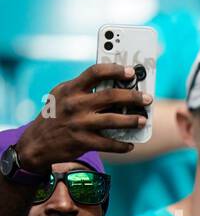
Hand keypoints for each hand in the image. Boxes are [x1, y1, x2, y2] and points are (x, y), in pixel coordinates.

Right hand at [14, 63, 150, 167]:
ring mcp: (78, 123)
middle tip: (147, 99)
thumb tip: (116, 86)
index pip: (95, 72)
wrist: (36, 142)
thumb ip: (84, 90)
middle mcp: (74, 104)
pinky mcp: (82, 141)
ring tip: (143, 120)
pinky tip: (130, 144)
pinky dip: (122, 145)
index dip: (115, 70)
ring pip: (113, 120)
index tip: (131, 71)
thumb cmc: (56, 115)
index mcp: (70, 89)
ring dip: (132, 120)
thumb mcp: (63, 96)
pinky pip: (108, 144)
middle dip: (133, 96)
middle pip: (110, 96)